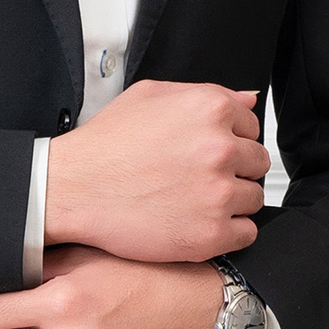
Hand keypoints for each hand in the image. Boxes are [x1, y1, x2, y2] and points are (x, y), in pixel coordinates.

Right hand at [42, 76, 266, 262]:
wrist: (72, 189)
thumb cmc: (105, 146)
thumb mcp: (150, 97)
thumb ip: (205, 94)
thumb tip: (248, 100)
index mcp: (210, 110)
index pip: (252, 128)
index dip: (231, 142)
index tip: (209, 155)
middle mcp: (220, 149)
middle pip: (257, 164)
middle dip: (234, 172)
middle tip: (200, 181)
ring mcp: (218, 193)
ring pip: (253, 199)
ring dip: (231, 203)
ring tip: (193, 203)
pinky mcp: (210, 233)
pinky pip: (246, 234)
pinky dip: (228, 233)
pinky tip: (199, 224)